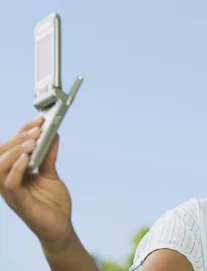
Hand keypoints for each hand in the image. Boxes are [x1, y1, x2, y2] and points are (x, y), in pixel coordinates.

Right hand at [0, 116, 74, 251]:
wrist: (59, 227)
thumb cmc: (51, 202)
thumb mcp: (51, 174)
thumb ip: (49, 156)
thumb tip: (53, 134)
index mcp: (15, 173)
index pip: (10, 149)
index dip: (21, 132)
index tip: (37, 120)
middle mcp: (9, 182)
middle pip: (1, 155)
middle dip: (17, 138)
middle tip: (36, 128)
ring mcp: (12, 193)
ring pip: (0, 168)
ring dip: (15, 151)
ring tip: (31, 141)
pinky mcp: (19, 203)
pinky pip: (11, 184)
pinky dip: (16, 169)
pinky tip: (26, 159)